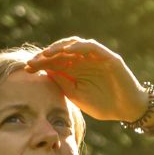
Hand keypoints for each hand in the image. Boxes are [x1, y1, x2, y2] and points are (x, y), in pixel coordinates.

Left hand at [23, 37, 145, 123]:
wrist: (126, 110)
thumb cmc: (103, 105)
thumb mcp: (77, 95)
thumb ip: (62, 83)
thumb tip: (43, 72)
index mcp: (76, 70)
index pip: (55, 61)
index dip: (40, 63)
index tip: (27, 68)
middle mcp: (84, 60)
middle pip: (61, 51)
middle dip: (46, 55)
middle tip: (33, 61)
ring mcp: (96, 57)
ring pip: (75, 44)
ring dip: (60, 47)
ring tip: (47, 53)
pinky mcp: (108, 57)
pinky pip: (92, 46)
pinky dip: (79, 47)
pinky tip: (68, 51)